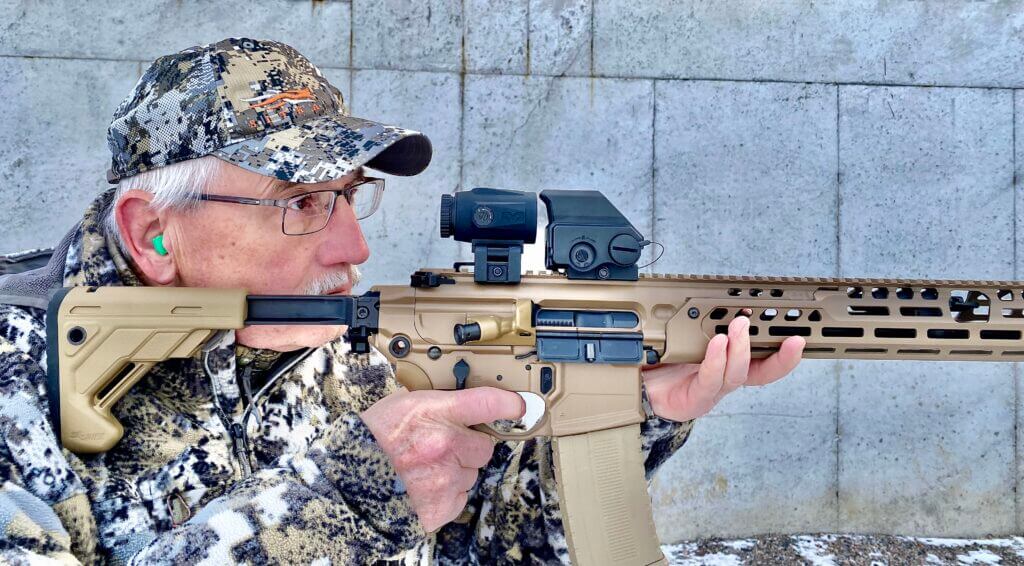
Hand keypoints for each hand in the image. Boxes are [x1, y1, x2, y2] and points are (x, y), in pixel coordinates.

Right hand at [361, 387, 525, 531]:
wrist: (347, 480)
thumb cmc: (370, 439)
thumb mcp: (401, 405)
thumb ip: (437, 404)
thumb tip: (464, 407)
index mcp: (434, 412)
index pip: (487, 403)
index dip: (509, 405)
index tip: (520, 407)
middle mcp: (444, 444)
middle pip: (484, 446)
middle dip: (468, 447)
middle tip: (441, 448)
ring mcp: (446, 478)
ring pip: (471, 474)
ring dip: (455, 472)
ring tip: (425, 469)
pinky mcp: (442, 506)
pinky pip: (460, 498)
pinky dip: (446, 495)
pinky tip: (424, 487)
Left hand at [642, 315, 804, 421]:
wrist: (640, 385)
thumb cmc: (666, 360)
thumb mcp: (691, 336)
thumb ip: (711, 321)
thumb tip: (733, 299)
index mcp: (731, 365)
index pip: (767, 362)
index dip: (787, 354)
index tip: (800, 338)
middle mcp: (726, 379)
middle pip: (761, 372)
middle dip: (774, 351)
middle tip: (773, 325)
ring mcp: (712, 392)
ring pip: (737, 374)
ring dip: (740, 348)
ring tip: (739, 326)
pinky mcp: (694, 400)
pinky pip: (709, 380)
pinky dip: (715, 360)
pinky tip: (715, 344)